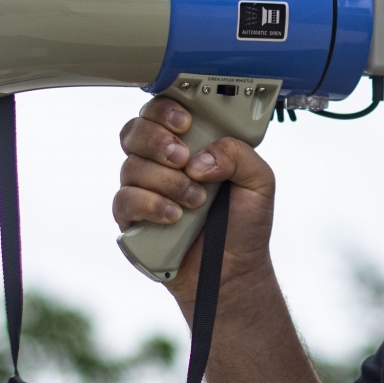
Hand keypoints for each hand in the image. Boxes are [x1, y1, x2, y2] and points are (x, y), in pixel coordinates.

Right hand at [113, 96, 276, 314]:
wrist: (234, 272)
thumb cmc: (244, 224)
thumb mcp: (259, 181)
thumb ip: (238, 154)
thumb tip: (200, 158)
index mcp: (190, 145)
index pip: (162, 112)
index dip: (166, 110)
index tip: (186, 124)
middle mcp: (161, 163)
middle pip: (135, 131)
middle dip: (158, 141)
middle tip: (184, 159)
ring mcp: (144, 190)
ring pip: (131, 166)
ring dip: (166, 181)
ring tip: (195, 200)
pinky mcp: (132, 219)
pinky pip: (124, 201)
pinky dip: (151, 205)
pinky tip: (175, 217)